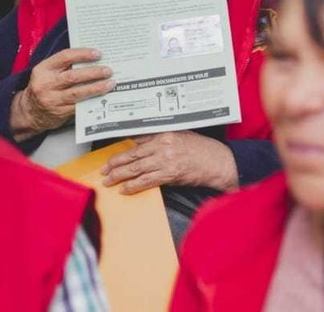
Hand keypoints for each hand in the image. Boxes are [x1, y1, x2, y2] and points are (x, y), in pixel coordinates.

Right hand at [10, 47, 113, 138]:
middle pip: (73, 76)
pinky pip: (79, 105)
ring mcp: (52, 100)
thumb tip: (92, 58)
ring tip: (110, 83)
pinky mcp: (60, 112)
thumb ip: (64, 66)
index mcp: (43, 70)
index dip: (83, 54)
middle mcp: (46, 84)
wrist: (30, 112)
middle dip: (94, 72)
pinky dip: (92, 100)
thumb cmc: (43, 88)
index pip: (65, 57)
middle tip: (108, 70)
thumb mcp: (47, 73)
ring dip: (97, 87)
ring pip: (78, 92)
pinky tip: (102, 96)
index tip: (98, 54)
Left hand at [102, 131, 236, 193]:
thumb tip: (141, 143)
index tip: (111, 153)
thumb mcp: (182, 136)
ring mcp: (166, 160)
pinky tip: (125, 189)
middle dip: (115, 163)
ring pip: (136, 168)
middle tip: (104, 169)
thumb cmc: (203, 150)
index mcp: (165, 134)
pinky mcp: (170, 174)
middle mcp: (163, 146)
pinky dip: (133, 186)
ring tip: (109, 181)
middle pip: (133, 155)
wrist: (218, 162)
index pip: (137, 140)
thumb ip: (162, 138)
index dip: (122, 148)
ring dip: (119, 176)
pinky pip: (146, 181)